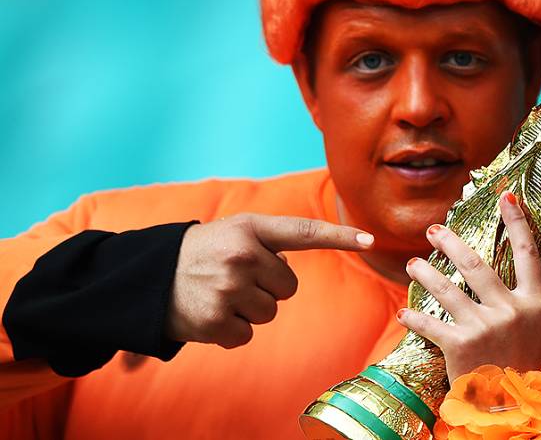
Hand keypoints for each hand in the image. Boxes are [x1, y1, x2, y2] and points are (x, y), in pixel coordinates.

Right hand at [167, 213, 372, 347]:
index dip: (340, 235)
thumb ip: (270, 242)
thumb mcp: (234, 232)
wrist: (146, 277)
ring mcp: (228, 288)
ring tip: (219, 294)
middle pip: (288, 287)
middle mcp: (242, 255)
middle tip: (234, 278)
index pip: (304, 231)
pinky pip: (246, 335)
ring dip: (249, 310)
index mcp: (250, 228)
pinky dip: (230, 331)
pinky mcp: (215, 320)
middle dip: (267, 287)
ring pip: (269, 312)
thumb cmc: (202, 253)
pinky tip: (209, 314)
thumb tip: (291, 269)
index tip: (370, 239)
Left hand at [397, 192, 540, 380]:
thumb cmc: (535, 380)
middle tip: (434, 230)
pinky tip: (402, 313)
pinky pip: (429, 324)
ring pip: (446, 288)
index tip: (507, 197)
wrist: (517, 413)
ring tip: (412, 265)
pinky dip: (413, 317)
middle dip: (450, 242)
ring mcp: (483, 326)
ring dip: (425, 273)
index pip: (528, 255)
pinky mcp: (458, 345)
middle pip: (475, 263)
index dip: (517, 223)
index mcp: (534, 306)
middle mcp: (509, 310)